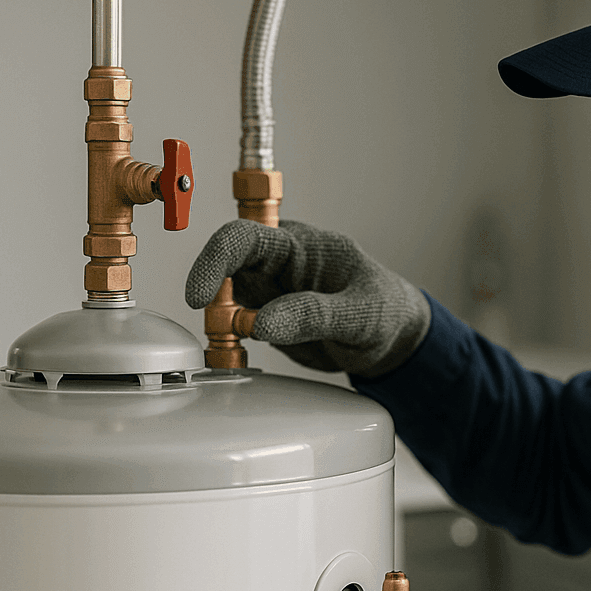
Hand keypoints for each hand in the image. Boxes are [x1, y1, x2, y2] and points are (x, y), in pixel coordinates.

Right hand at [184, 219, 429, 377]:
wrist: (393, 339)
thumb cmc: (386, 312)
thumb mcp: (361, 315)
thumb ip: (314, 316)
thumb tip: (261, 324)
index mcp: (304, 246)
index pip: (245, 238)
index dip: (214, 261)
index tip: (198, 295)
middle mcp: (280, 262)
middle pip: (225, 266)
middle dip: (213, 296)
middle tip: (224, 329)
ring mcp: (270, 290)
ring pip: (224, 299)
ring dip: (221, 322)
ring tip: (240, 345)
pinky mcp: (266, 316)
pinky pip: (234, 324)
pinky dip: (229, 340)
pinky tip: (240, 352)